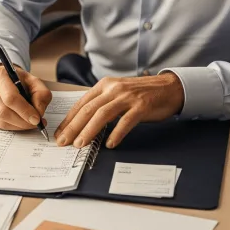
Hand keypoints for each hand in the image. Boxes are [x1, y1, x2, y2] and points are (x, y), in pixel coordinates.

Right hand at [0, 65, 51, 130]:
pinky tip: (20, 122)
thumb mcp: (34, 81)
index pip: (10, 97)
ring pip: (0, 121)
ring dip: (18, 126)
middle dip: (22, 121)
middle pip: (3, 111)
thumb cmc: (20, 81)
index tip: (37, 119)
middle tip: (36, 124)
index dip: (24, 110)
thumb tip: (39, 112)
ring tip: (30, 123)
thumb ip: (41, 94)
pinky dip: (11, 127)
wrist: (5, 80)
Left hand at [55, 73, 183, 148]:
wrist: (169, 87)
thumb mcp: (118, 94)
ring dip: (89, 131)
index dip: (69, 119)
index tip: (60, 133)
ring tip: (80, 144)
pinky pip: (126, 121)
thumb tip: (83, 123)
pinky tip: (109, 143)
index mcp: (105, 85)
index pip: (82, 103)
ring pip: (103, 114)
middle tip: (63, 142)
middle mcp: (114, 89)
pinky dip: (116, 133)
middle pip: (89, 109)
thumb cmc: (142, 94)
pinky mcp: (141, 106)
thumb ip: (102, 104)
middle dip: (73, 127)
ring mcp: (128, 97)